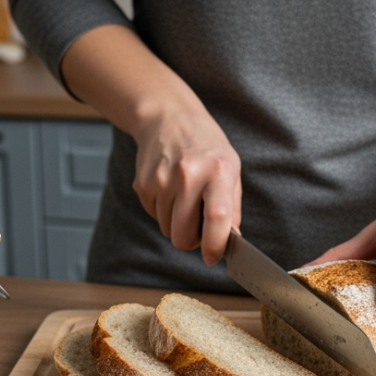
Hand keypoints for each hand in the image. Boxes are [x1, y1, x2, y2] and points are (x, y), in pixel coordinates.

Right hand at [57, 24, 243, 265]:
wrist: (169, 118)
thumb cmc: (207, 147)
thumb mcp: (231, 169)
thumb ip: (232, 207)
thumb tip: (230, 241)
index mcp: (218, 171)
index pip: (217, 216)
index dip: (215, 244)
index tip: (213, 256)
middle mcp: (189, 175)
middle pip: (183, 236)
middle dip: (191, 240)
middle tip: (199, 224)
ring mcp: (162, 180)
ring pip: (167, 230)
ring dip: (177, 223)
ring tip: (185, 197)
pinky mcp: (143, 184)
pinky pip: (155, 216)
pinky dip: (164, 210)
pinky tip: (171, 189)